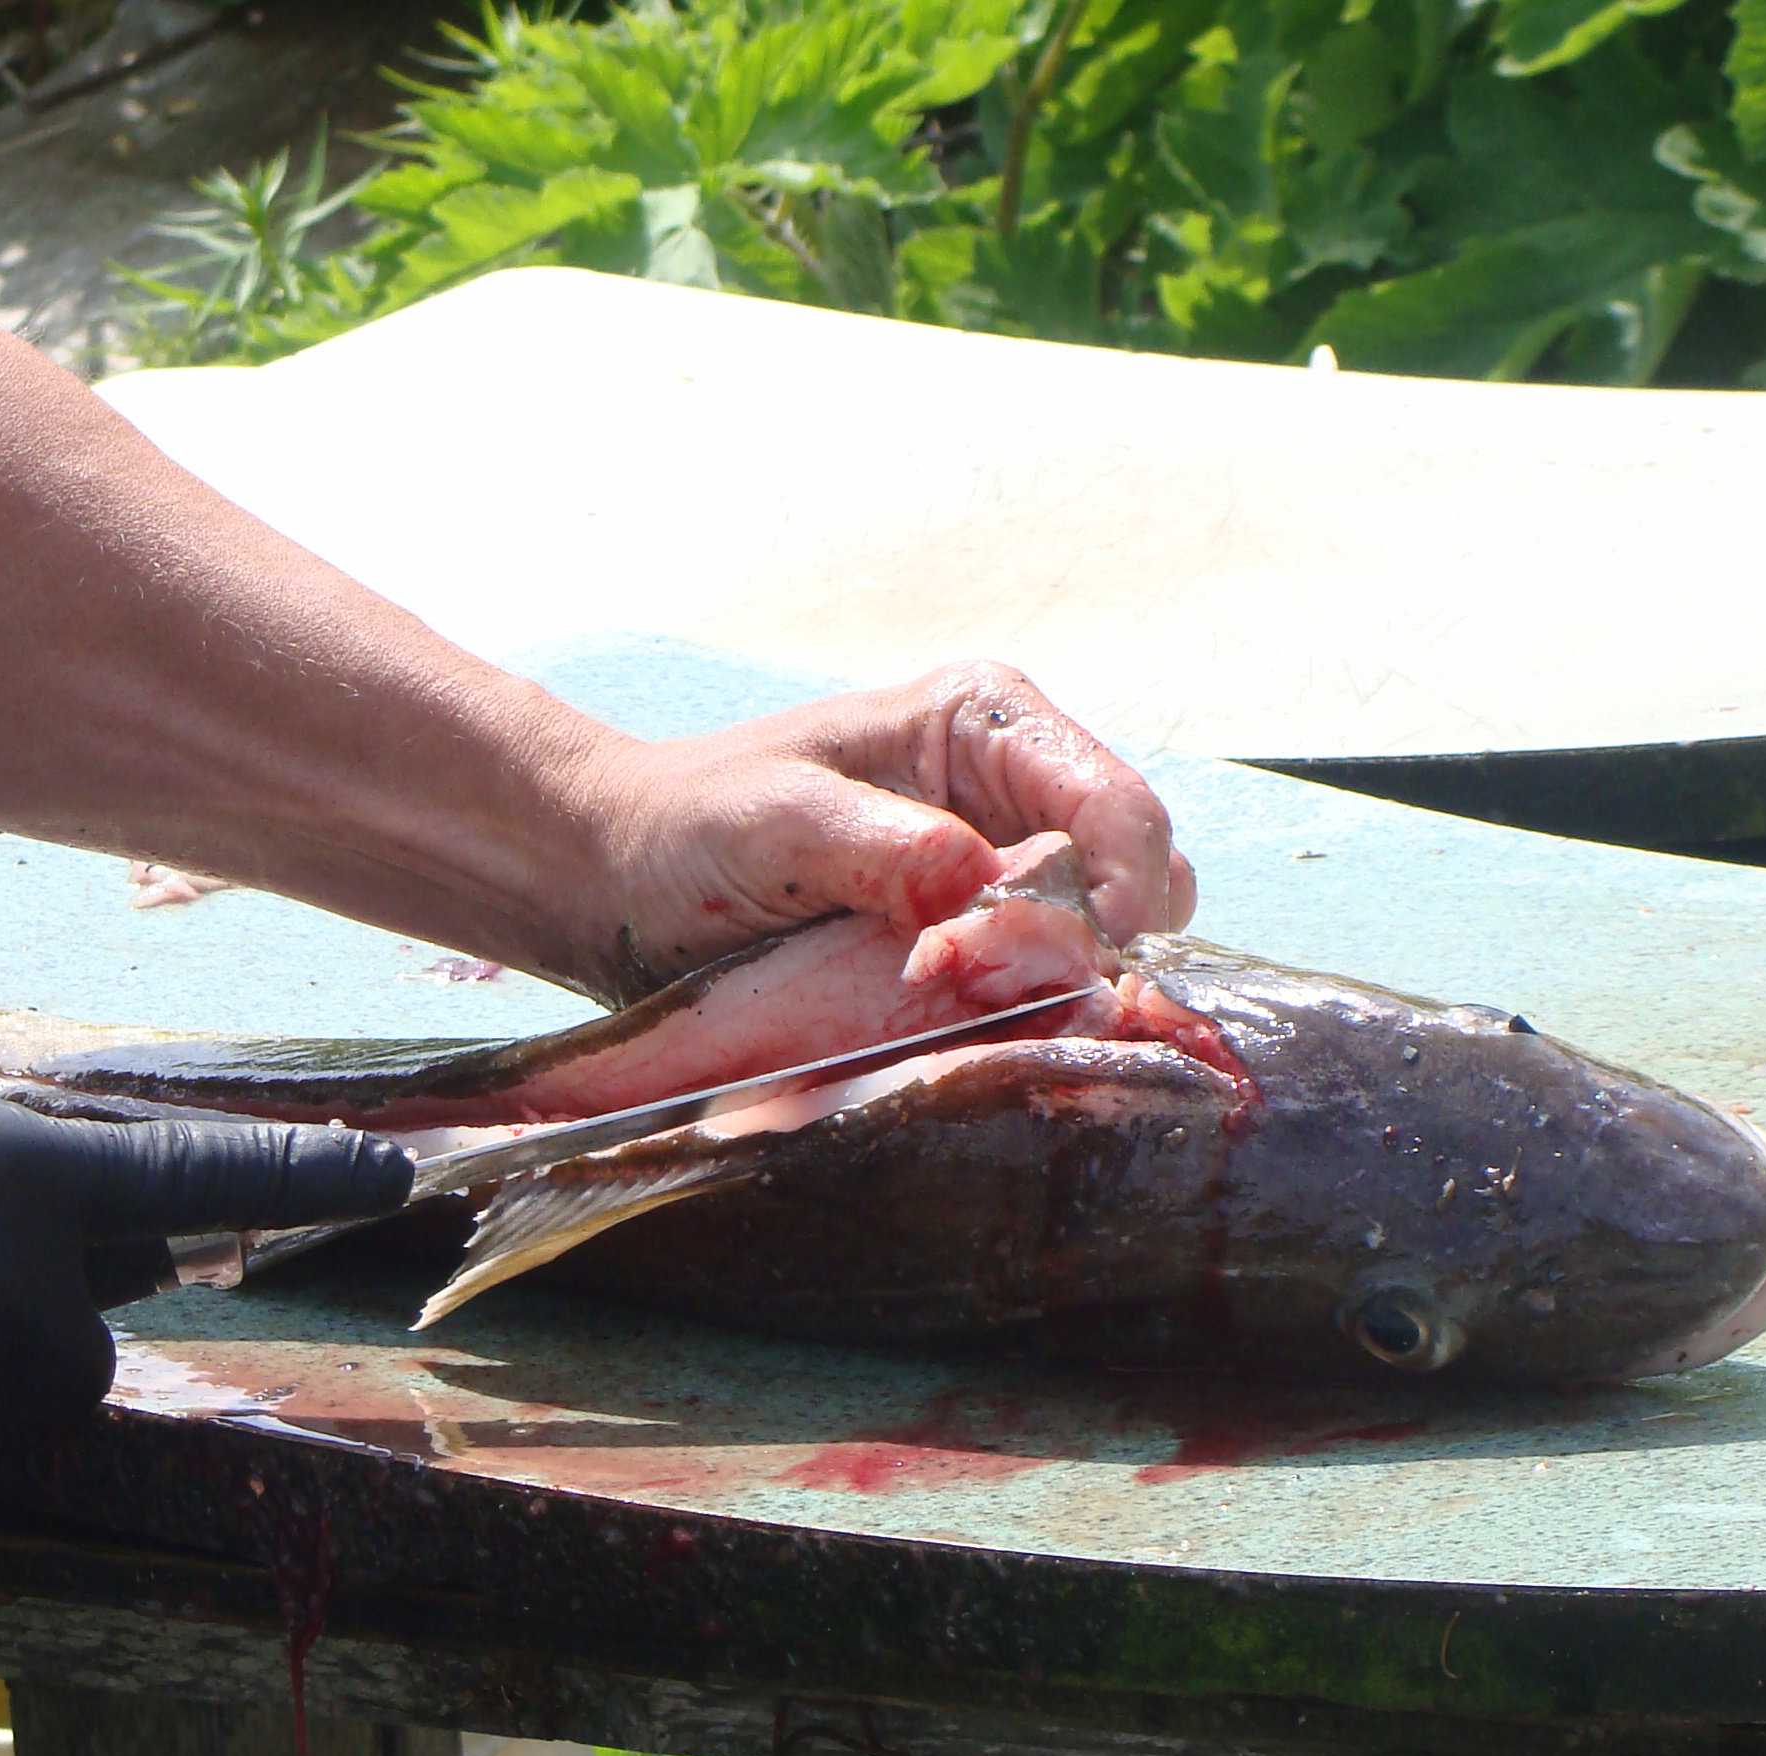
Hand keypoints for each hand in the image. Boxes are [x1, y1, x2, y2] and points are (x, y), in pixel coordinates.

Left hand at [579, 661, 1195, 998]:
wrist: (628, 878)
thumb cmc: (694, 826)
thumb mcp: (775, 823)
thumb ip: (877, 845)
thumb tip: (975, 877)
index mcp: (985, 724)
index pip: (1118, 805)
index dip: (1121, 886)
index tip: (1073, 958)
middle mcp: (1016, 790)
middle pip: (1137, 881)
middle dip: (1082, 943)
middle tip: (975, 979)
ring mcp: (1002, 868)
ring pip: (1101, 944)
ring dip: (1049, 986)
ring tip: (947, 994)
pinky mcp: (974, 938)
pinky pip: (1044, 986)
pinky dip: (1018, 1014)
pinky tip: (950, 1021)